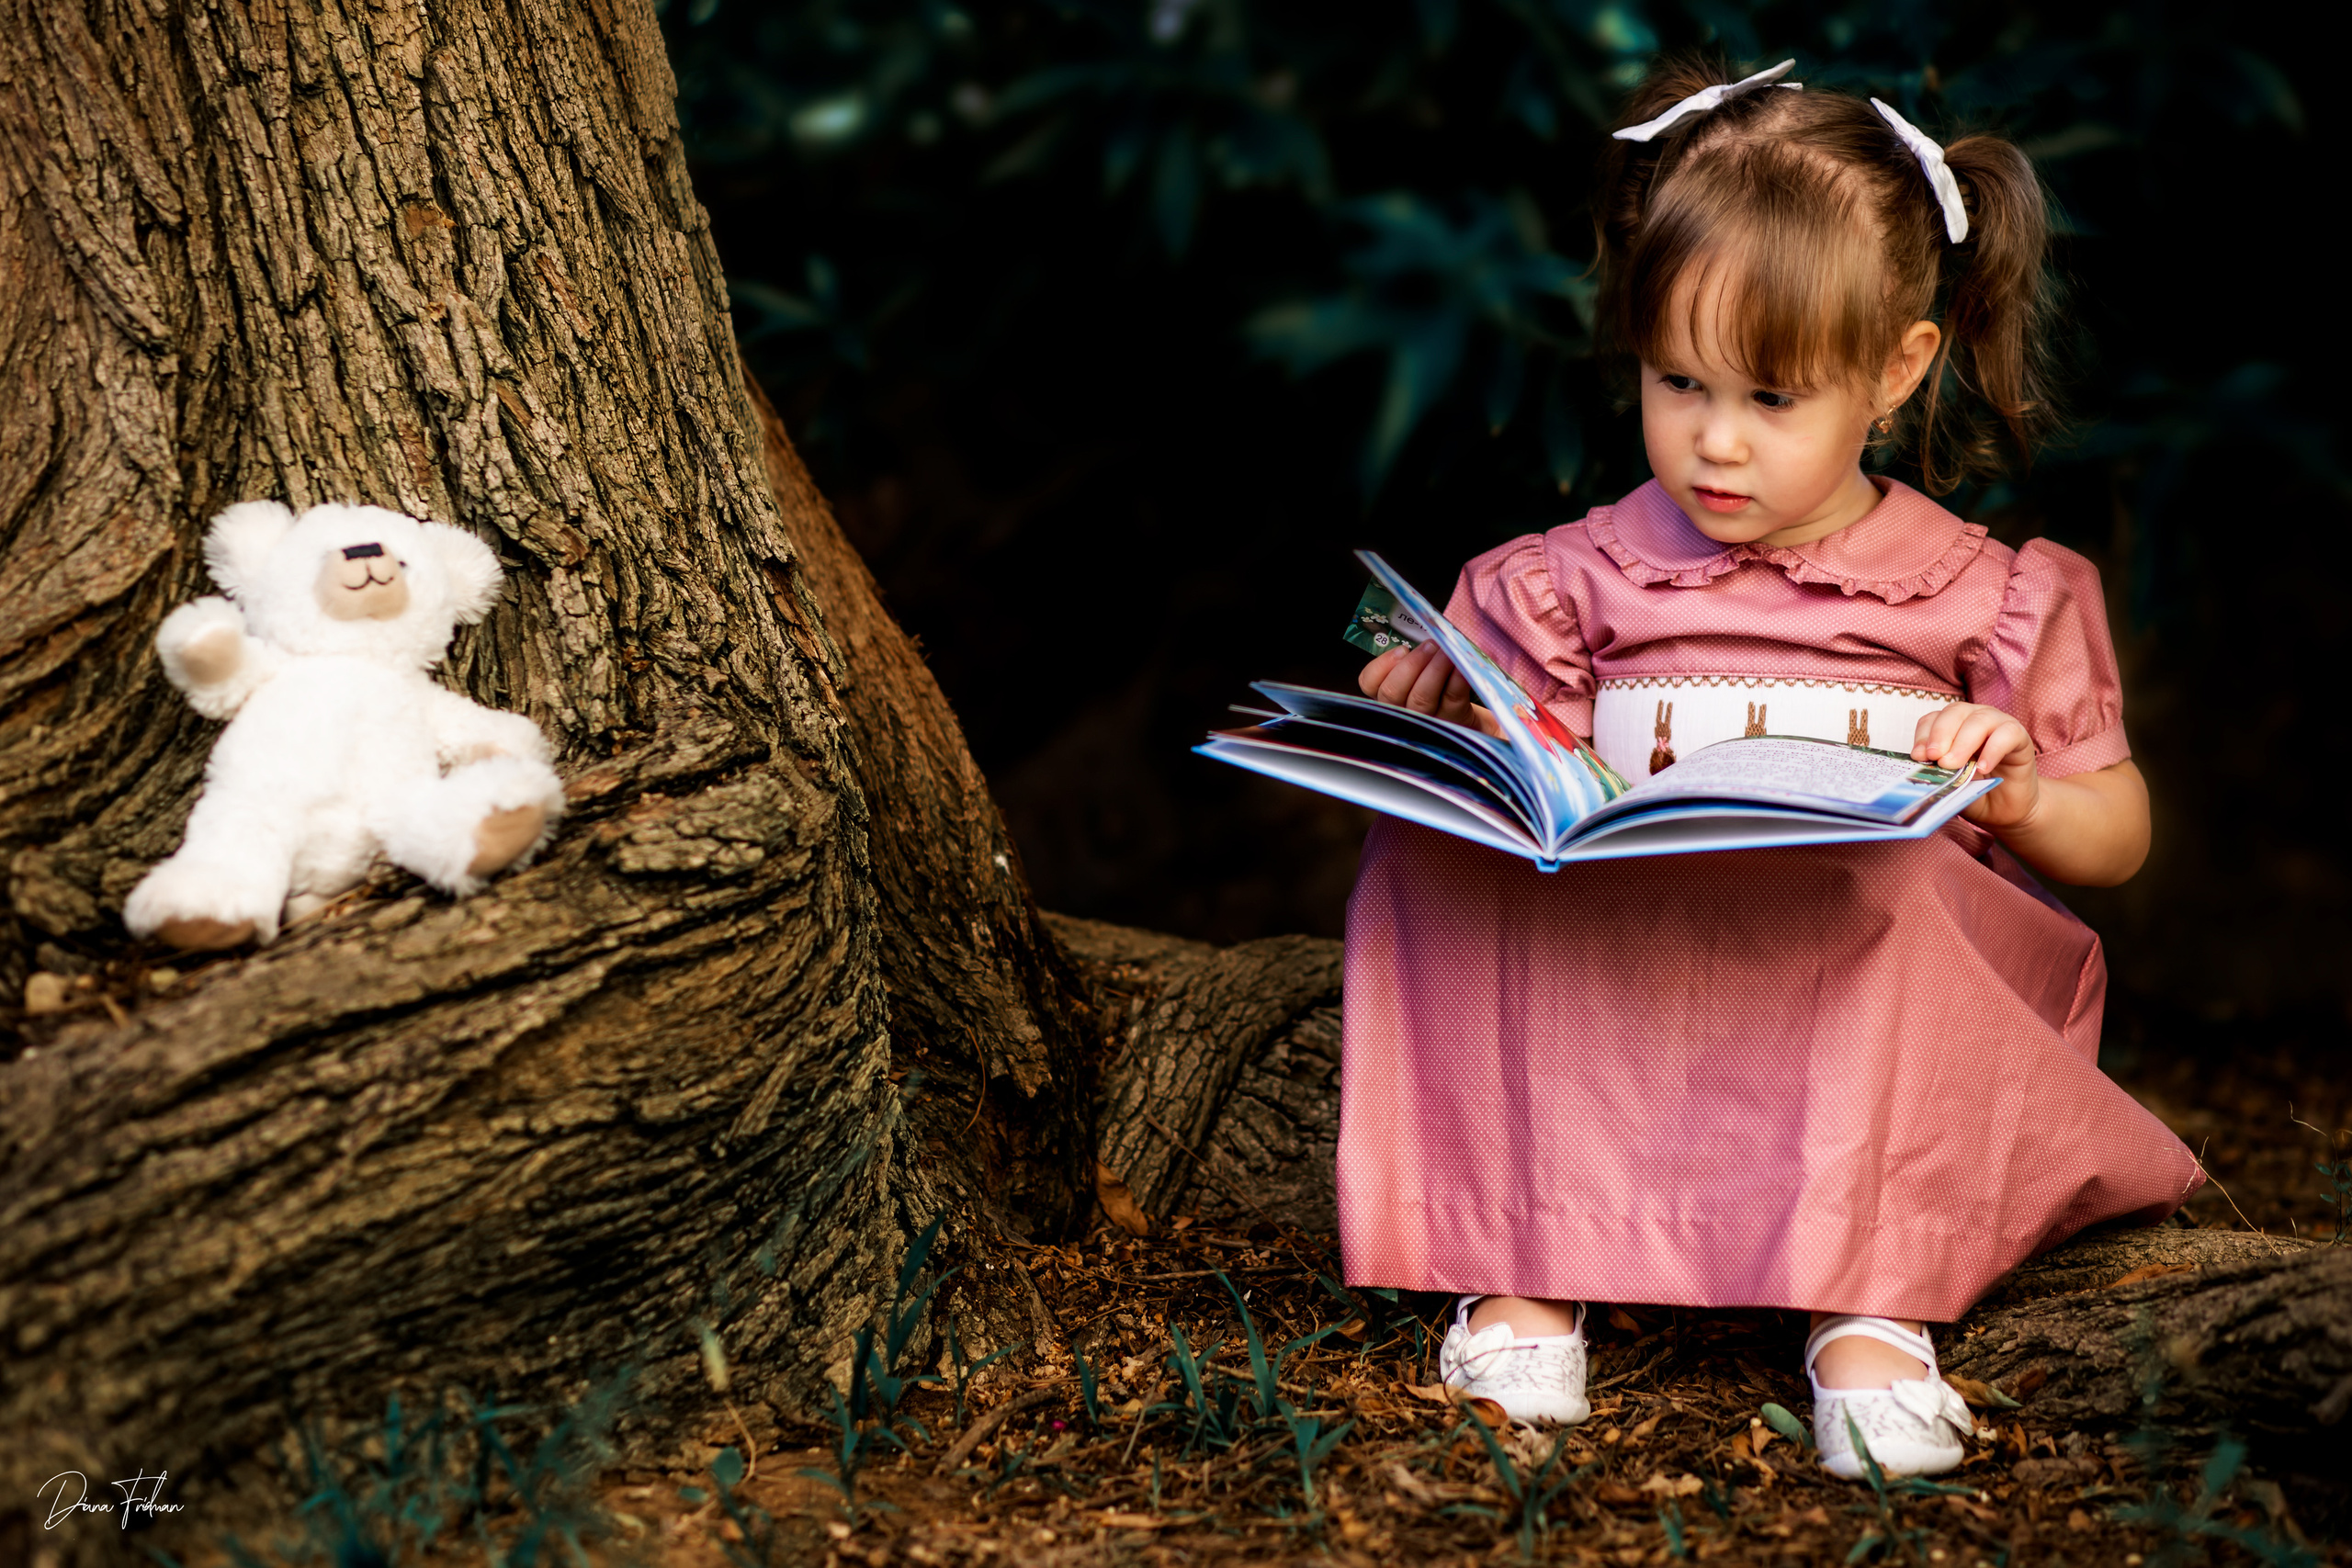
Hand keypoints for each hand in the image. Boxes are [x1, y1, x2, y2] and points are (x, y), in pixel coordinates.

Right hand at [1359, 643, 1485, 729]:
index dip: (1382, 666)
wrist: (1464, 711)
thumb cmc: (1437, 685)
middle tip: (1429, 645)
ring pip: (1421, 698)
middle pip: (1392, 693)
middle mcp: (1402, 710)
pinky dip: (1457, 679)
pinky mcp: (1452, 720)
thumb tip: (1424, 629)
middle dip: (1411, 665)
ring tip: (1446, 652)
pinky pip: (1451, 698)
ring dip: (1434, 669)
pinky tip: (1461, 665)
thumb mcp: (1418, 671)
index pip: (1369, 683)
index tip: (1401, 650)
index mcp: (1388, 695)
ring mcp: (1426, 719)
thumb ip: (1412, 658)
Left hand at [1913, 701, 2038, 831]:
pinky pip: (2008, 734)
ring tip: (1954, 765)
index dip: (1924, 735)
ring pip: (1979, 720)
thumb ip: (1937, 774)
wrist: (2005, 809)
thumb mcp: (1949, 784)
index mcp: (1952, 726)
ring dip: (1963, 742)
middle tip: (1936, 758)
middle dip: (1941, 734)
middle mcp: (1974, 719)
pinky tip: (1983, 768)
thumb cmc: (1973, 791)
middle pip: (1955, 712)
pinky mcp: (2020, 737)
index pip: (1933, 719)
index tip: (1918, 757)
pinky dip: (1993, 749)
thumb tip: (1920, 769)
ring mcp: (1998, 725)